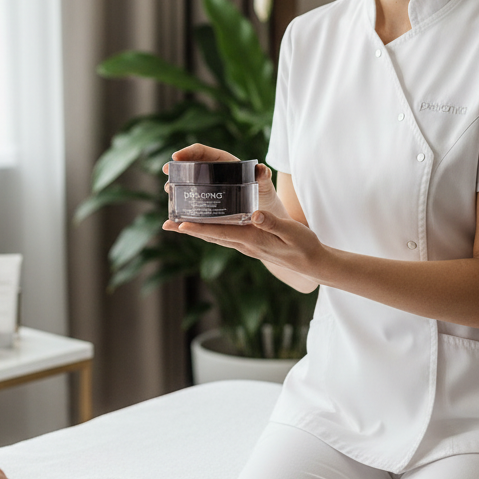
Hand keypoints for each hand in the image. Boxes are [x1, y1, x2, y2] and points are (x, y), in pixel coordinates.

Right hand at [162, 143, 287, 218]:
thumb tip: (261, 170)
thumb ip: (263, 177)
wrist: (266, 215)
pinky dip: (183, 207)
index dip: (188, 152)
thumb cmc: (265, 194)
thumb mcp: (264, 185)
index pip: (203, 152)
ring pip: (189, 185)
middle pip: (191, 167)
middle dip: (177, 169)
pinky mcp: (207, 204)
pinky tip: (174, 216)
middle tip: (167, 174)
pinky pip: (192, 202)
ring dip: (177, 187)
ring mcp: (209, 189)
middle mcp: (213, 174)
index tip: (176, 156)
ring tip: (169, 192)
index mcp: (224, 163)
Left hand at [172, 207, 324, 279]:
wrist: (313, 264)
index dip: (200, 228)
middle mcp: (245, 245)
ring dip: (196, 230)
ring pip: (216, 237)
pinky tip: (203, 225)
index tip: (181, 225)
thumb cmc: (305, 246)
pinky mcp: (250, 244)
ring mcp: (246, 246)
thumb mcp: (292, 231)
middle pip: (211, 236)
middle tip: (166, 224)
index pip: (221, 233)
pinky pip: (225, 236)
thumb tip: (256, 214)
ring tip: (176, 224)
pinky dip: (210, 230)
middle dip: (189, 230)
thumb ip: (274, 223)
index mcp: (253, 240)